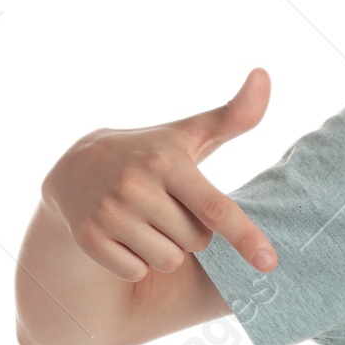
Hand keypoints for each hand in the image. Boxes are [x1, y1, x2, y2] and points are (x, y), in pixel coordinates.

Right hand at [42, 68, 276, 280]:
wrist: (76, 167)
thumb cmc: (151, 154)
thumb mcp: (189, 134)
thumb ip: (234, 115)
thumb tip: (264, 74)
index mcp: (168, 163)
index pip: (214, 208)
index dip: (245, 236)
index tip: (269, 262)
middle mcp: (136, 186)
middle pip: (197, 242)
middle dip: (191, 232)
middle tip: (168, 207)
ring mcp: (109, 212)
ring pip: (168, 260)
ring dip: (165, 249)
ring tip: (146, 220)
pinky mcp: (88, 236)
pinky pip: (135, 271)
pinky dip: (136, 261)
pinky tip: (123, 234)